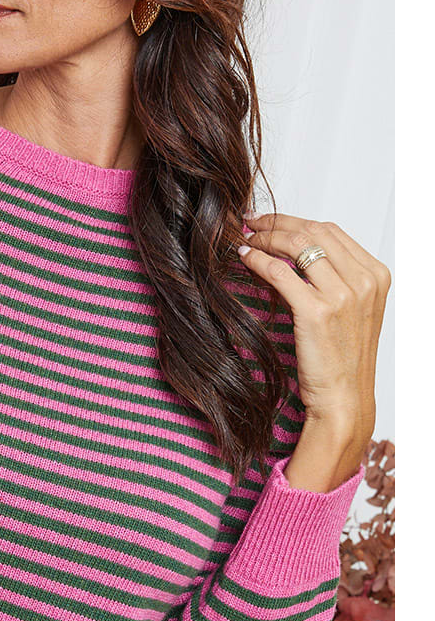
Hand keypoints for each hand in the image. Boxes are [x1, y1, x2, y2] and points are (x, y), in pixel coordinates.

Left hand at [238, 212, 390, 467]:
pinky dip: (258, 259)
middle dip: (276, 222)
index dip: (295, 220)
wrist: (344, 399)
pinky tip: (244, 258)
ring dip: (264, 237)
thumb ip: (331, 278)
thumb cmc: (342, 360)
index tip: (270, 221)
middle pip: (313, 231)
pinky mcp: (317, 312)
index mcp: (376, 275)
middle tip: (249, 223)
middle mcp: (364, 281)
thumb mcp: (349, 311)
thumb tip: (290, 252)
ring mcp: (343, 295)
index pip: (330, 230)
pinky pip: (280, 272)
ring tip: (245, 239)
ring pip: (296, 244)